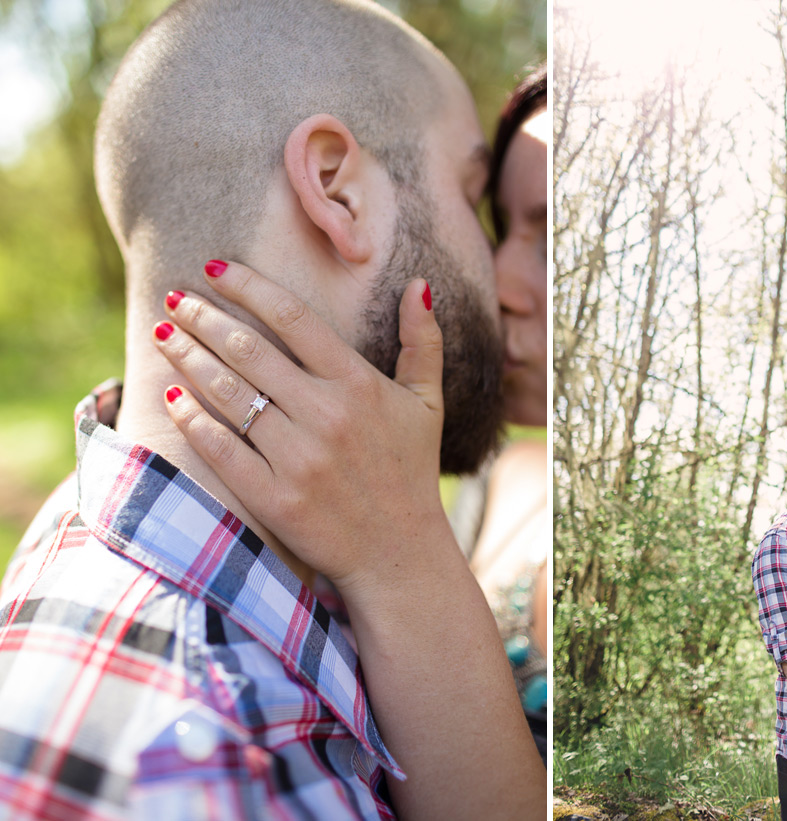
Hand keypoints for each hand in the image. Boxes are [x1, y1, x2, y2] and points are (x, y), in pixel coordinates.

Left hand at [153, 260, 447, 590]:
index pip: (293, 318)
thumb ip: (424, 341)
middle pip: (249, 350)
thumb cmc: (411, 470)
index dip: (248, 286)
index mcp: (360, 385)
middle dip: (203, 317)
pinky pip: (222, 450)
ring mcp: (299, 459)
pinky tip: (172, 396)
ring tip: (164, 335)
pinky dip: (192, 420)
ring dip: (188, 358)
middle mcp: (328, 416)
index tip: (215, 268)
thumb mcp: (428, 402)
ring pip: (229, 394)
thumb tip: (417, 285)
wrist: (400, 553)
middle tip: (173, 298)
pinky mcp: (276, 499)